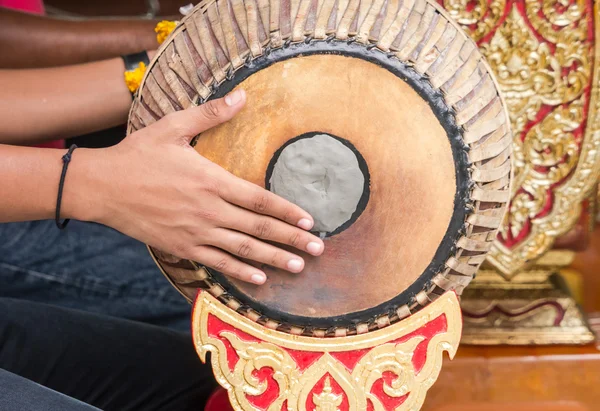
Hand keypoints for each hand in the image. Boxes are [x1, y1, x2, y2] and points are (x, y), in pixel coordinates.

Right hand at [67, 90, 324, 284]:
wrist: (102, 187)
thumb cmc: (138, 154)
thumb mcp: (173, 126)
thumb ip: (210, 114)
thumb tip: (241, 95)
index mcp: (211, 179)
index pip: (260, 198)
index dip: (288, 210)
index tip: (310, 220)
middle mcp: (209, 209)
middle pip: (259, 227)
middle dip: (292, 238)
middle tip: (319, 248)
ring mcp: (196, 231)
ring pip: (243, 249)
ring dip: (274, 258)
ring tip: (299, 266)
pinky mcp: (182, 246)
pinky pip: (217, 262)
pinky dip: (240, 271)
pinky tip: (259, 278)